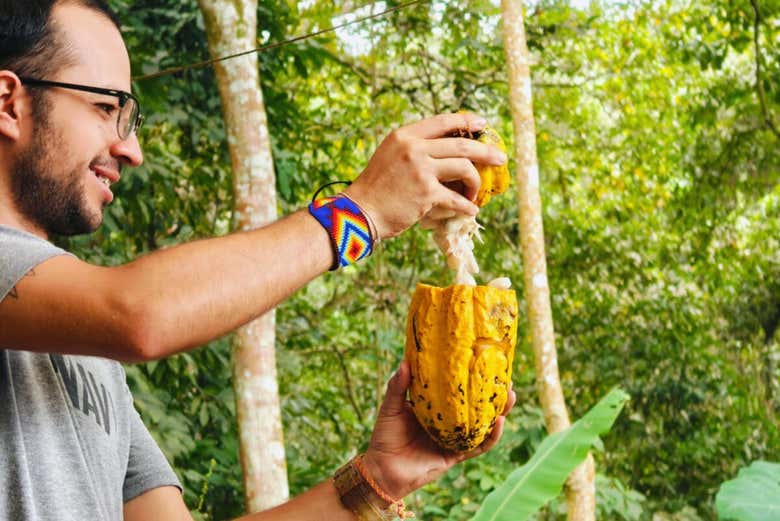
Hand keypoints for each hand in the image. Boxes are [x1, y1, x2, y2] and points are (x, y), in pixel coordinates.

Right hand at [344, 113, 507, 238]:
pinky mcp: (426, 193)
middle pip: (462, 144)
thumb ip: (414, 148)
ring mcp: (421, 169)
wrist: (359, 212)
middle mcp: (413, 148)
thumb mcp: (390, 156)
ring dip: (474, 183)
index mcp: (405, 135)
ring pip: (464, 168)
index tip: (483, 124)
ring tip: (474, 194)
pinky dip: (466, 207)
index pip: (443, 122)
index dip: (467, 121)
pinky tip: (470, 211)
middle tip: (500, 159)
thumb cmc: (376, 188)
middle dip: (486, 151)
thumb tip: (448, 148)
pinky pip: (456, 198)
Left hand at [362, 360, 515, 499]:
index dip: (471, 378)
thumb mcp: (391, 407)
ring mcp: (454, 439)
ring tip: (510, 396)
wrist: (382, 470)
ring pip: (483, 425)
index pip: (458, 390)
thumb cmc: (385, 436)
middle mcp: (448, 423)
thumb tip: (406, 362)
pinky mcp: (456, 455)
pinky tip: (499, 422)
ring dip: (500, 412)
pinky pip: (478, 446)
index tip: (485, 361)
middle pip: (476, 407)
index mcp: (435, 408)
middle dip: (494, 394)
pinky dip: (491, 436)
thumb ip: (398, 386)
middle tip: (507, 378)